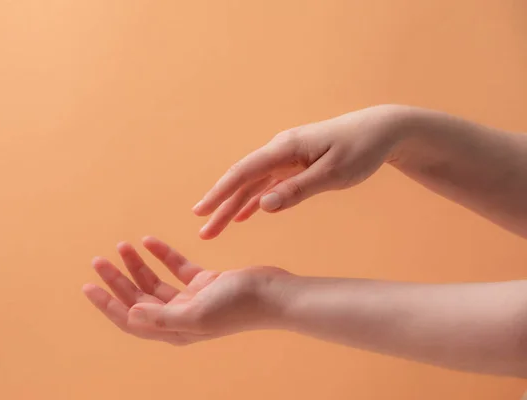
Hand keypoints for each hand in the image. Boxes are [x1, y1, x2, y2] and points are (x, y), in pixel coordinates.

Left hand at [82, 237, 291, 344]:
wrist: (273, 295)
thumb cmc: (238, 307)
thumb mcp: (197, 314)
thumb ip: (162, 317)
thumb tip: (129, 315)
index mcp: (173, 329)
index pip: (131, 319)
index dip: (107, 304)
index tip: (88, 286)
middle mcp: (179, 316)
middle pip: (138, 298)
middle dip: (117, 279)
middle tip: (98, 260)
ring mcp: (191, 299)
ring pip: (154, 281)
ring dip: (138, 264)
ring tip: (122, 244)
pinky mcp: (204, 282)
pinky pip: (176, 267)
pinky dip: (162, 254)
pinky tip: (150, 241)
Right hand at [192, 104, 408, 238]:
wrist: (382, 129)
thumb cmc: (361, 149)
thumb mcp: (333, 174)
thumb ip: (297, 190)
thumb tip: (263, 206)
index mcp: (285, 149)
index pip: (244, 172)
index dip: (220, 193)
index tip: (200, 211)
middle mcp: (280, 151)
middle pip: (243, 181)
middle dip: (221, 206)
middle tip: (203, 233)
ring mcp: (286, 158)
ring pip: (253, 185)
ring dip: (233, 206)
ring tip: (215, 228)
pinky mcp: (295, 164)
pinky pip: (268, 184)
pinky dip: (254, 200)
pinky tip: (244, 215)